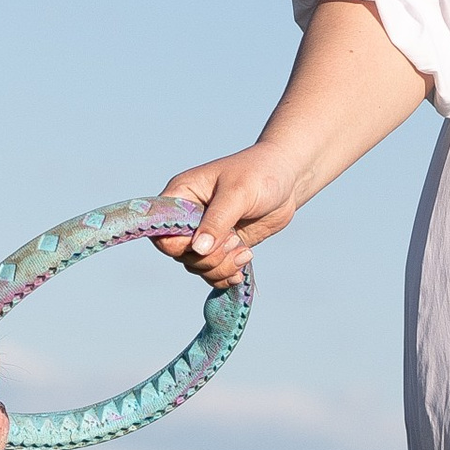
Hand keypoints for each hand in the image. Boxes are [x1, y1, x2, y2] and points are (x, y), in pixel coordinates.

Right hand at [154, 152, 301, 284]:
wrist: (288, 180)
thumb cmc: (260, 174)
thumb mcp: (237, 194)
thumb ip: (217, 221)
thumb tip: (198, 249)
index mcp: (182, 195)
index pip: (161, 228)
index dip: (178, 243)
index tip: (203, 242)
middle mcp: (188, 216)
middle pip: (180, 253)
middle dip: (208, 257)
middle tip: (235, 241)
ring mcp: (205, 233)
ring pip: (197, 265)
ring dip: (221, 267)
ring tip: (244, 252)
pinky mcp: (222, 246)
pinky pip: (213, 271)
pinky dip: (226, 275)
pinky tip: (241, 270)